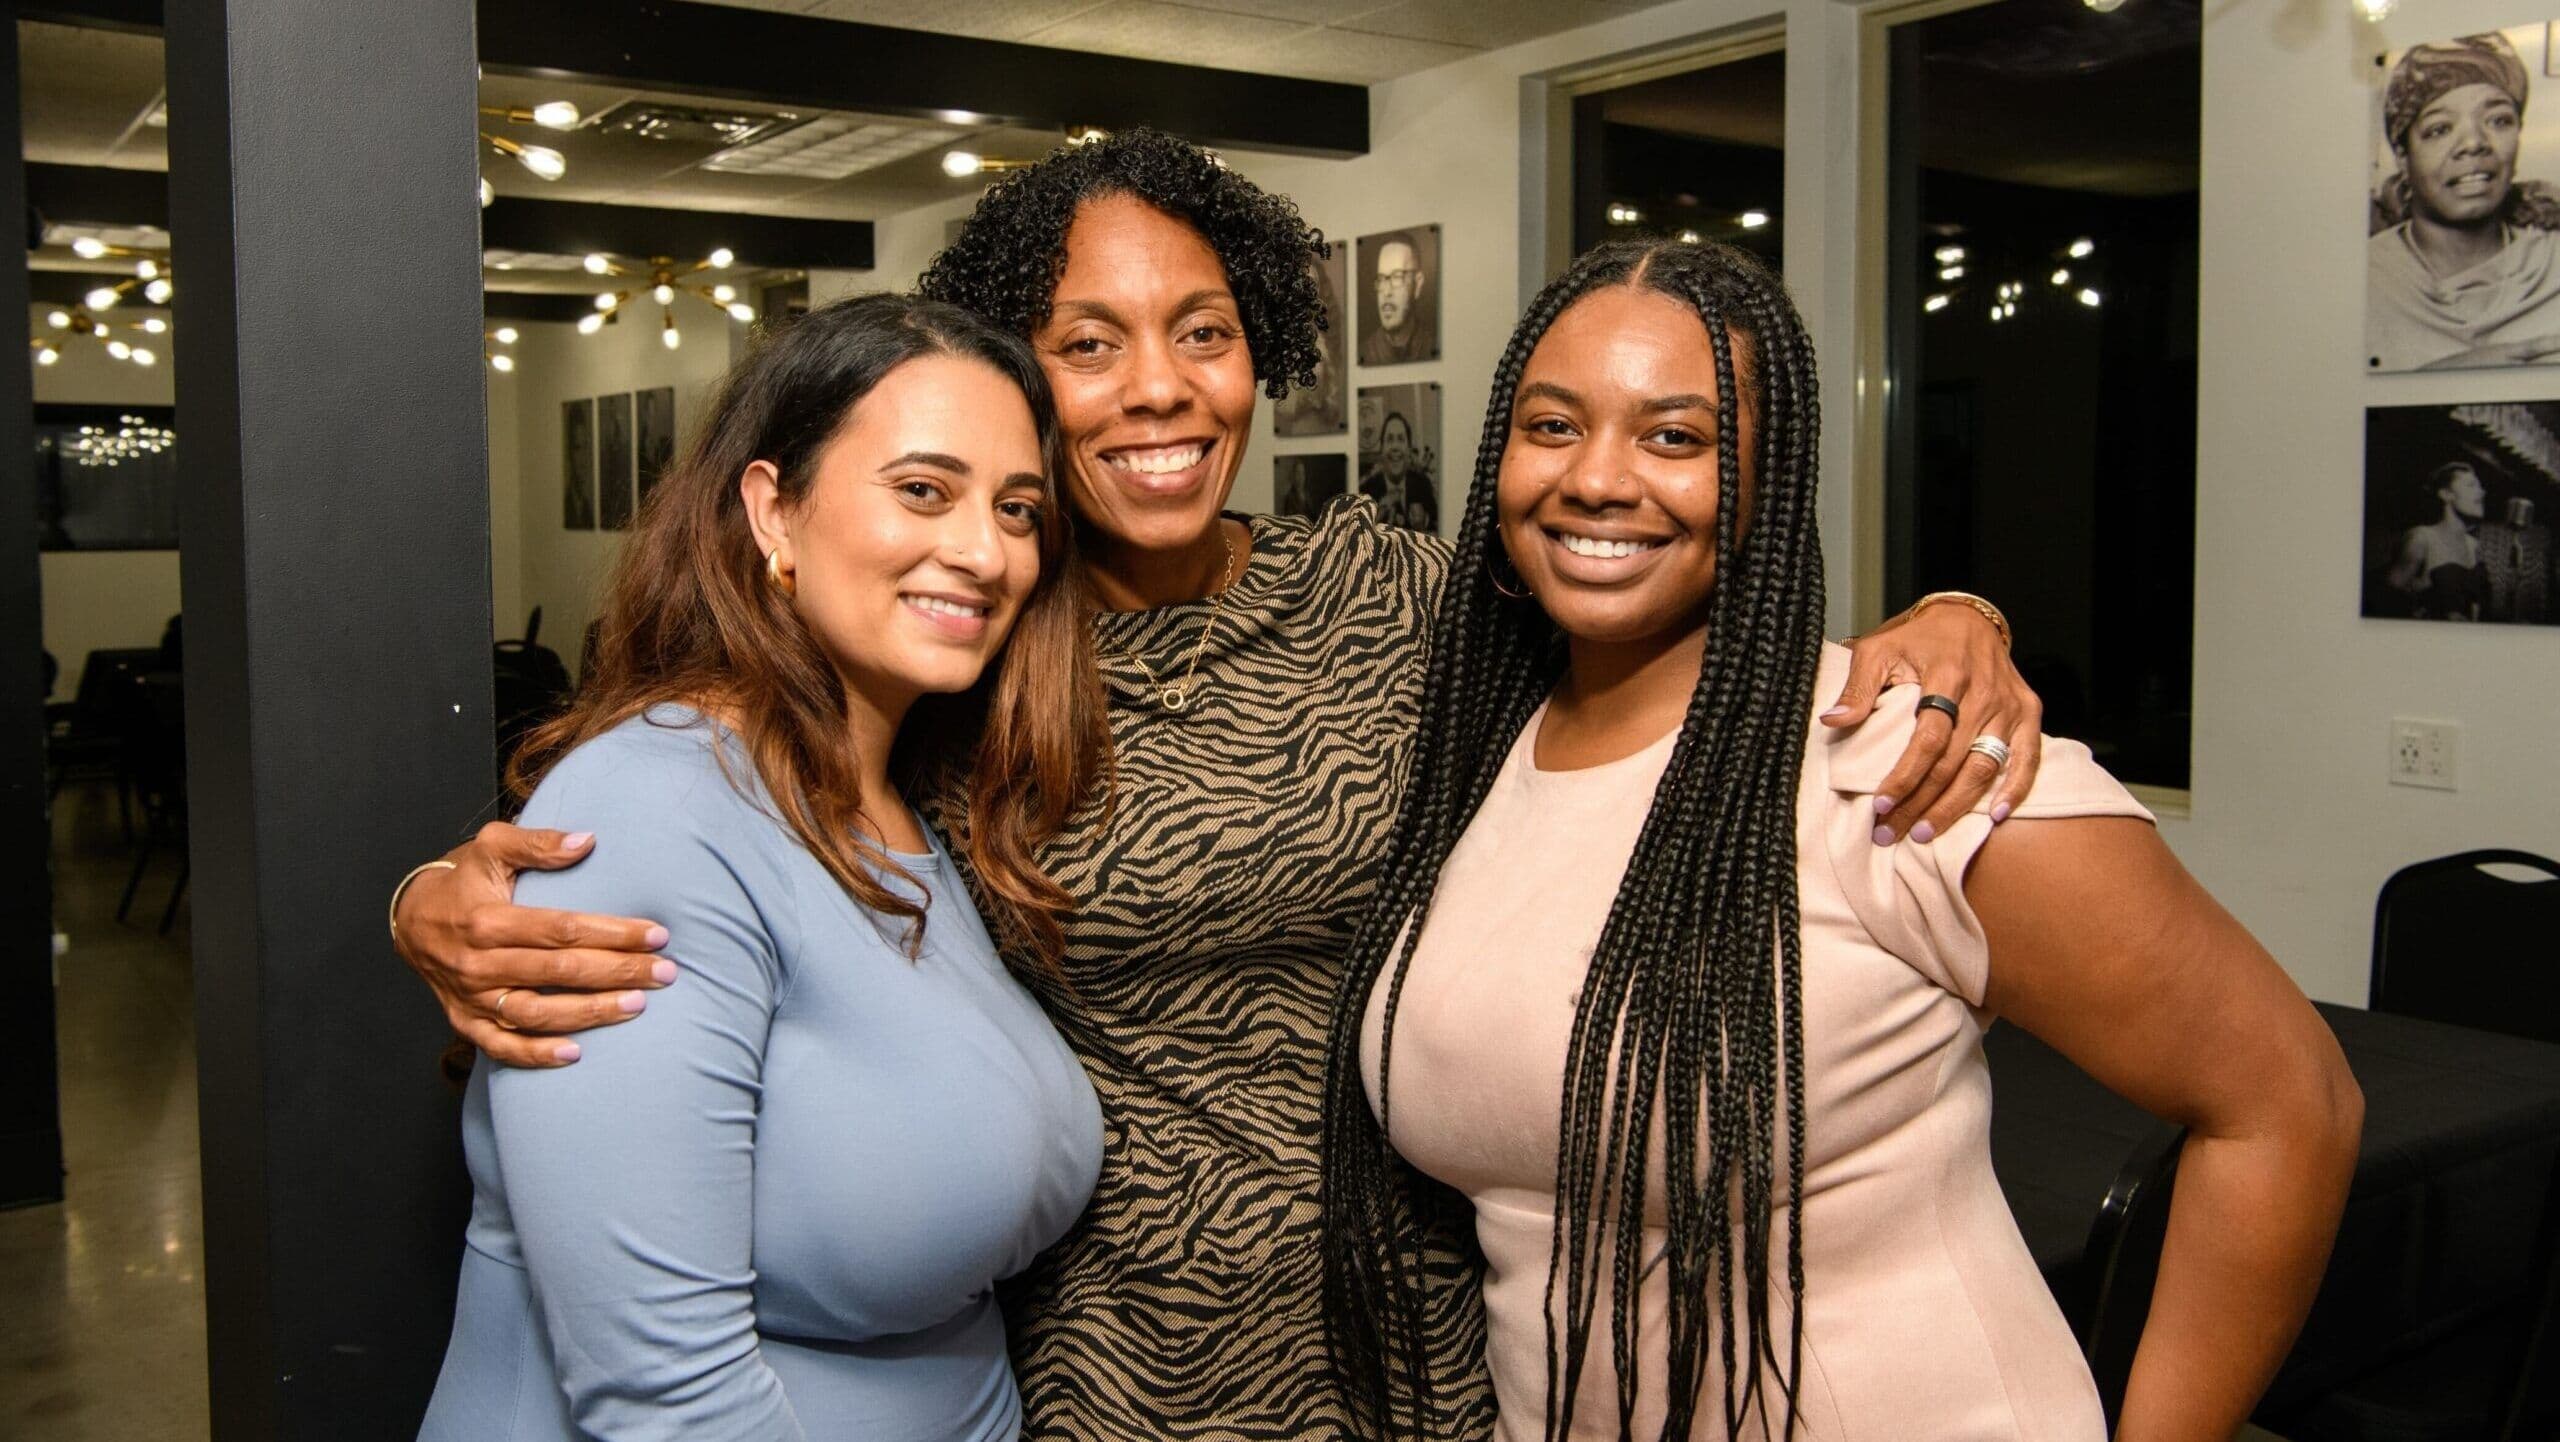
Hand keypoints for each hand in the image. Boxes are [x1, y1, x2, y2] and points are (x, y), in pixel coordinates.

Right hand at [393, 822, 672, 1067]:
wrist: (408, 920)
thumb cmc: (460, 879)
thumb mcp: (491, 846)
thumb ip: (537, 844)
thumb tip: (587, 840)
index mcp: (488, 920)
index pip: (562, 930)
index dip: (613, 934)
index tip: (657, 935)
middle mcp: (479, 963)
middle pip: (560, 972)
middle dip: (619, 972)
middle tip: (666, 972)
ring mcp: (472, 997)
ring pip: (538, 1013)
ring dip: (590, 1013)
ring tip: (638, 1006)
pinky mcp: (465, 1021)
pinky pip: (502, 1046)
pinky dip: (536, 1055)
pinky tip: (576, 1054)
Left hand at [1824, 601, 2043, 842]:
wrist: (1967, 617)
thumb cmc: (1917, 638)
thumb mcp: (1878, 650)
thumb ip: (1857, 687)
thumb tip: (1831, 721)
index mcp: (1947, 675)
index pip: (1928, 738)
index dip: (1905, 776)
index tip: (1881, 805)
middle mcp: (1984, 693)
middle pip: (1953, 761)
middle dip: (1921, 802)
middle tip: (1892, 832)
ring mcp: (2009, 705)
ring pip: (1985, 766)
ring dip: (1957, 806)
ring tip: (1926, 833)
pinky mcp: (2028, 711)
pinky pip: (2028, 757)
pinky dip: (2016, 788)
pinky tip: (1996, 816)